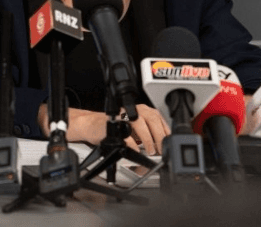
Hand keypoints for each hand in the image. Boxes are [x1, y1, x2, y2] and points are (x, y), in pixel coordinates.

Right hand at [37, 103, 170, 154]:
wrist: (90, 126)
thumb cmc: (112, 129)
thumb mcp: (134, 131)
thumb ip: (147, 134)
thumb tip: (162, 145)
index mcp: (139, 110)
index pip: (157, 117)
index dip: (165, 130)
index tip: (169, 142)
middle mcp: (131, 110)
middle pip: (151, 118)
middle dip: (158, 135)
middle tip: (160, 148)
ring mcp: (121, 115)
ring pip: (139, 122)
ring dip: (147, 138)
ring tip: (149, 150)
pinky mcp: (112, 123)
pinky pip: (125, 133)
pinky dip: (132, 144)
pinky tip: (135, 150)